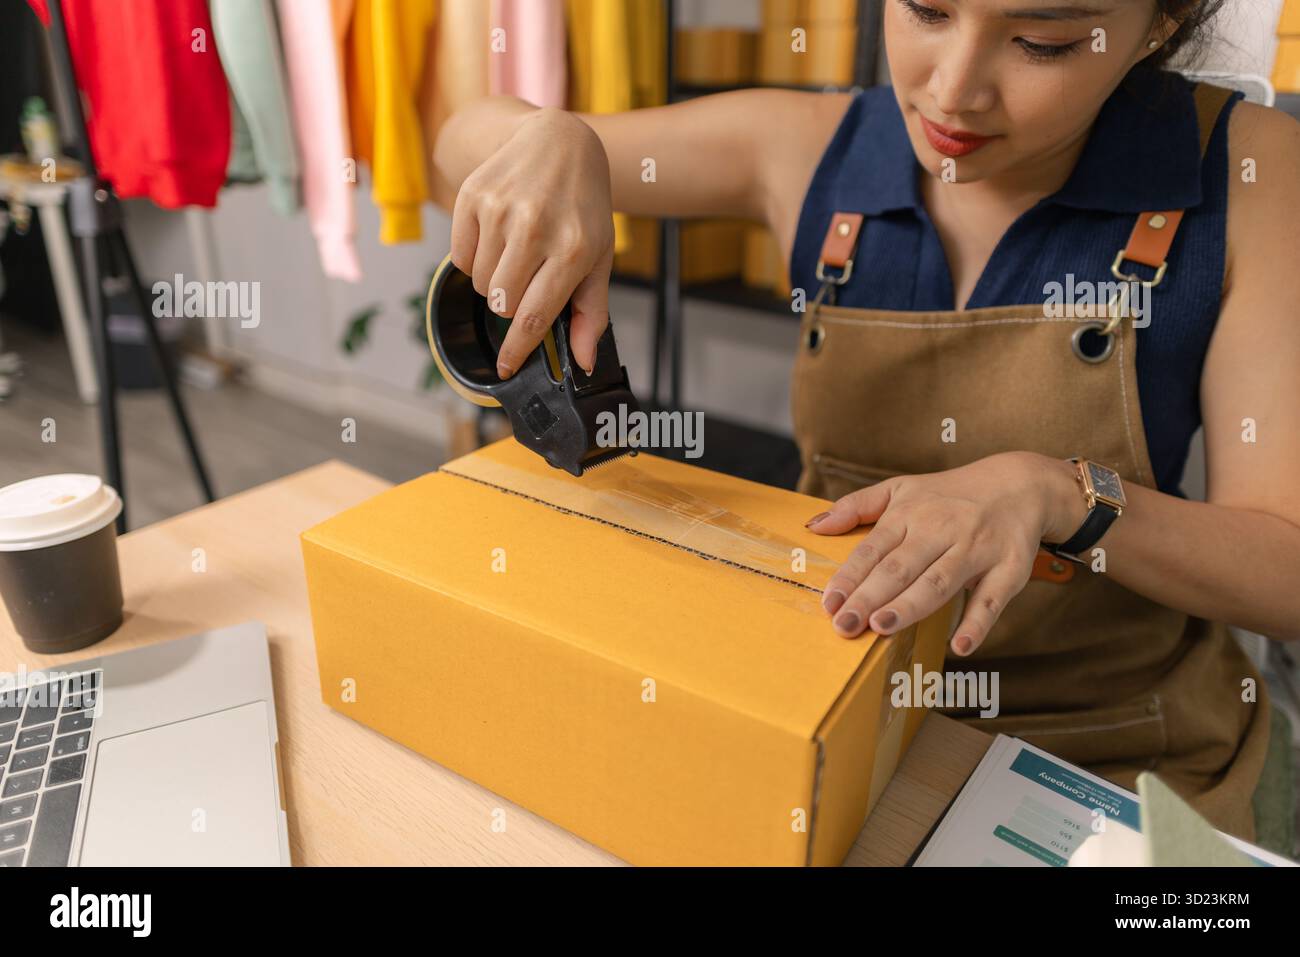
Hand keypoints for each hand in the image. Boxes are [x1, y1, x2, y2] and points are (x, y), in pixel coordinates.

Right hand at [448, 107, 615, 379]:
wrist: (560, 142)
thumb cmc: (582, 208)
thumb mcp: (598, 257)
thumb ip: (590, 313)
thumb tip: (582, 362)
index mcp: (573, 249)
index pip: (535, 316)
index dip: (517, 349)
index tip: (505, 369)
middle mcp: (536, 228)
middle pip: (501, 304)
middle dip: (511, 304)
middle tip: (528, 279)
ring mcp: (501, 210)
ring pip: (479, 283)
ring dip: (493, 280)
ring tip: (516, 251)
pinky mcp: (473, 195)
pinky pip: (459, 256)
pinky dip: (475, 257)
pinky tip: (498, 233)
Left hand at [805, 452, 1084, 654]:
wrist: (1019, 484)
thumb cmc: (948, 495)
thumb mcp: (901, 489)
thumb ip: (856, 507)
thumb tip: (814, 527)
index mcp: (909, 513)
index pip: (873, 548)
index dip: (850, 576)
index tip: (829, 603)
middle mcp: (941, 529)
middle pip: (901, 567)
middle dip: (870, 597)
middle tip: (845, 625)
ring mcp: (976, 549)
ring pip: (939, 581)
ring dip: (911, 606)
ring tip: (882, 627)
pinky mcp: (1010, 567)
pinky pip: (992, 599)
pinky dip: (977, 623)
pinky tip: (958, 646)